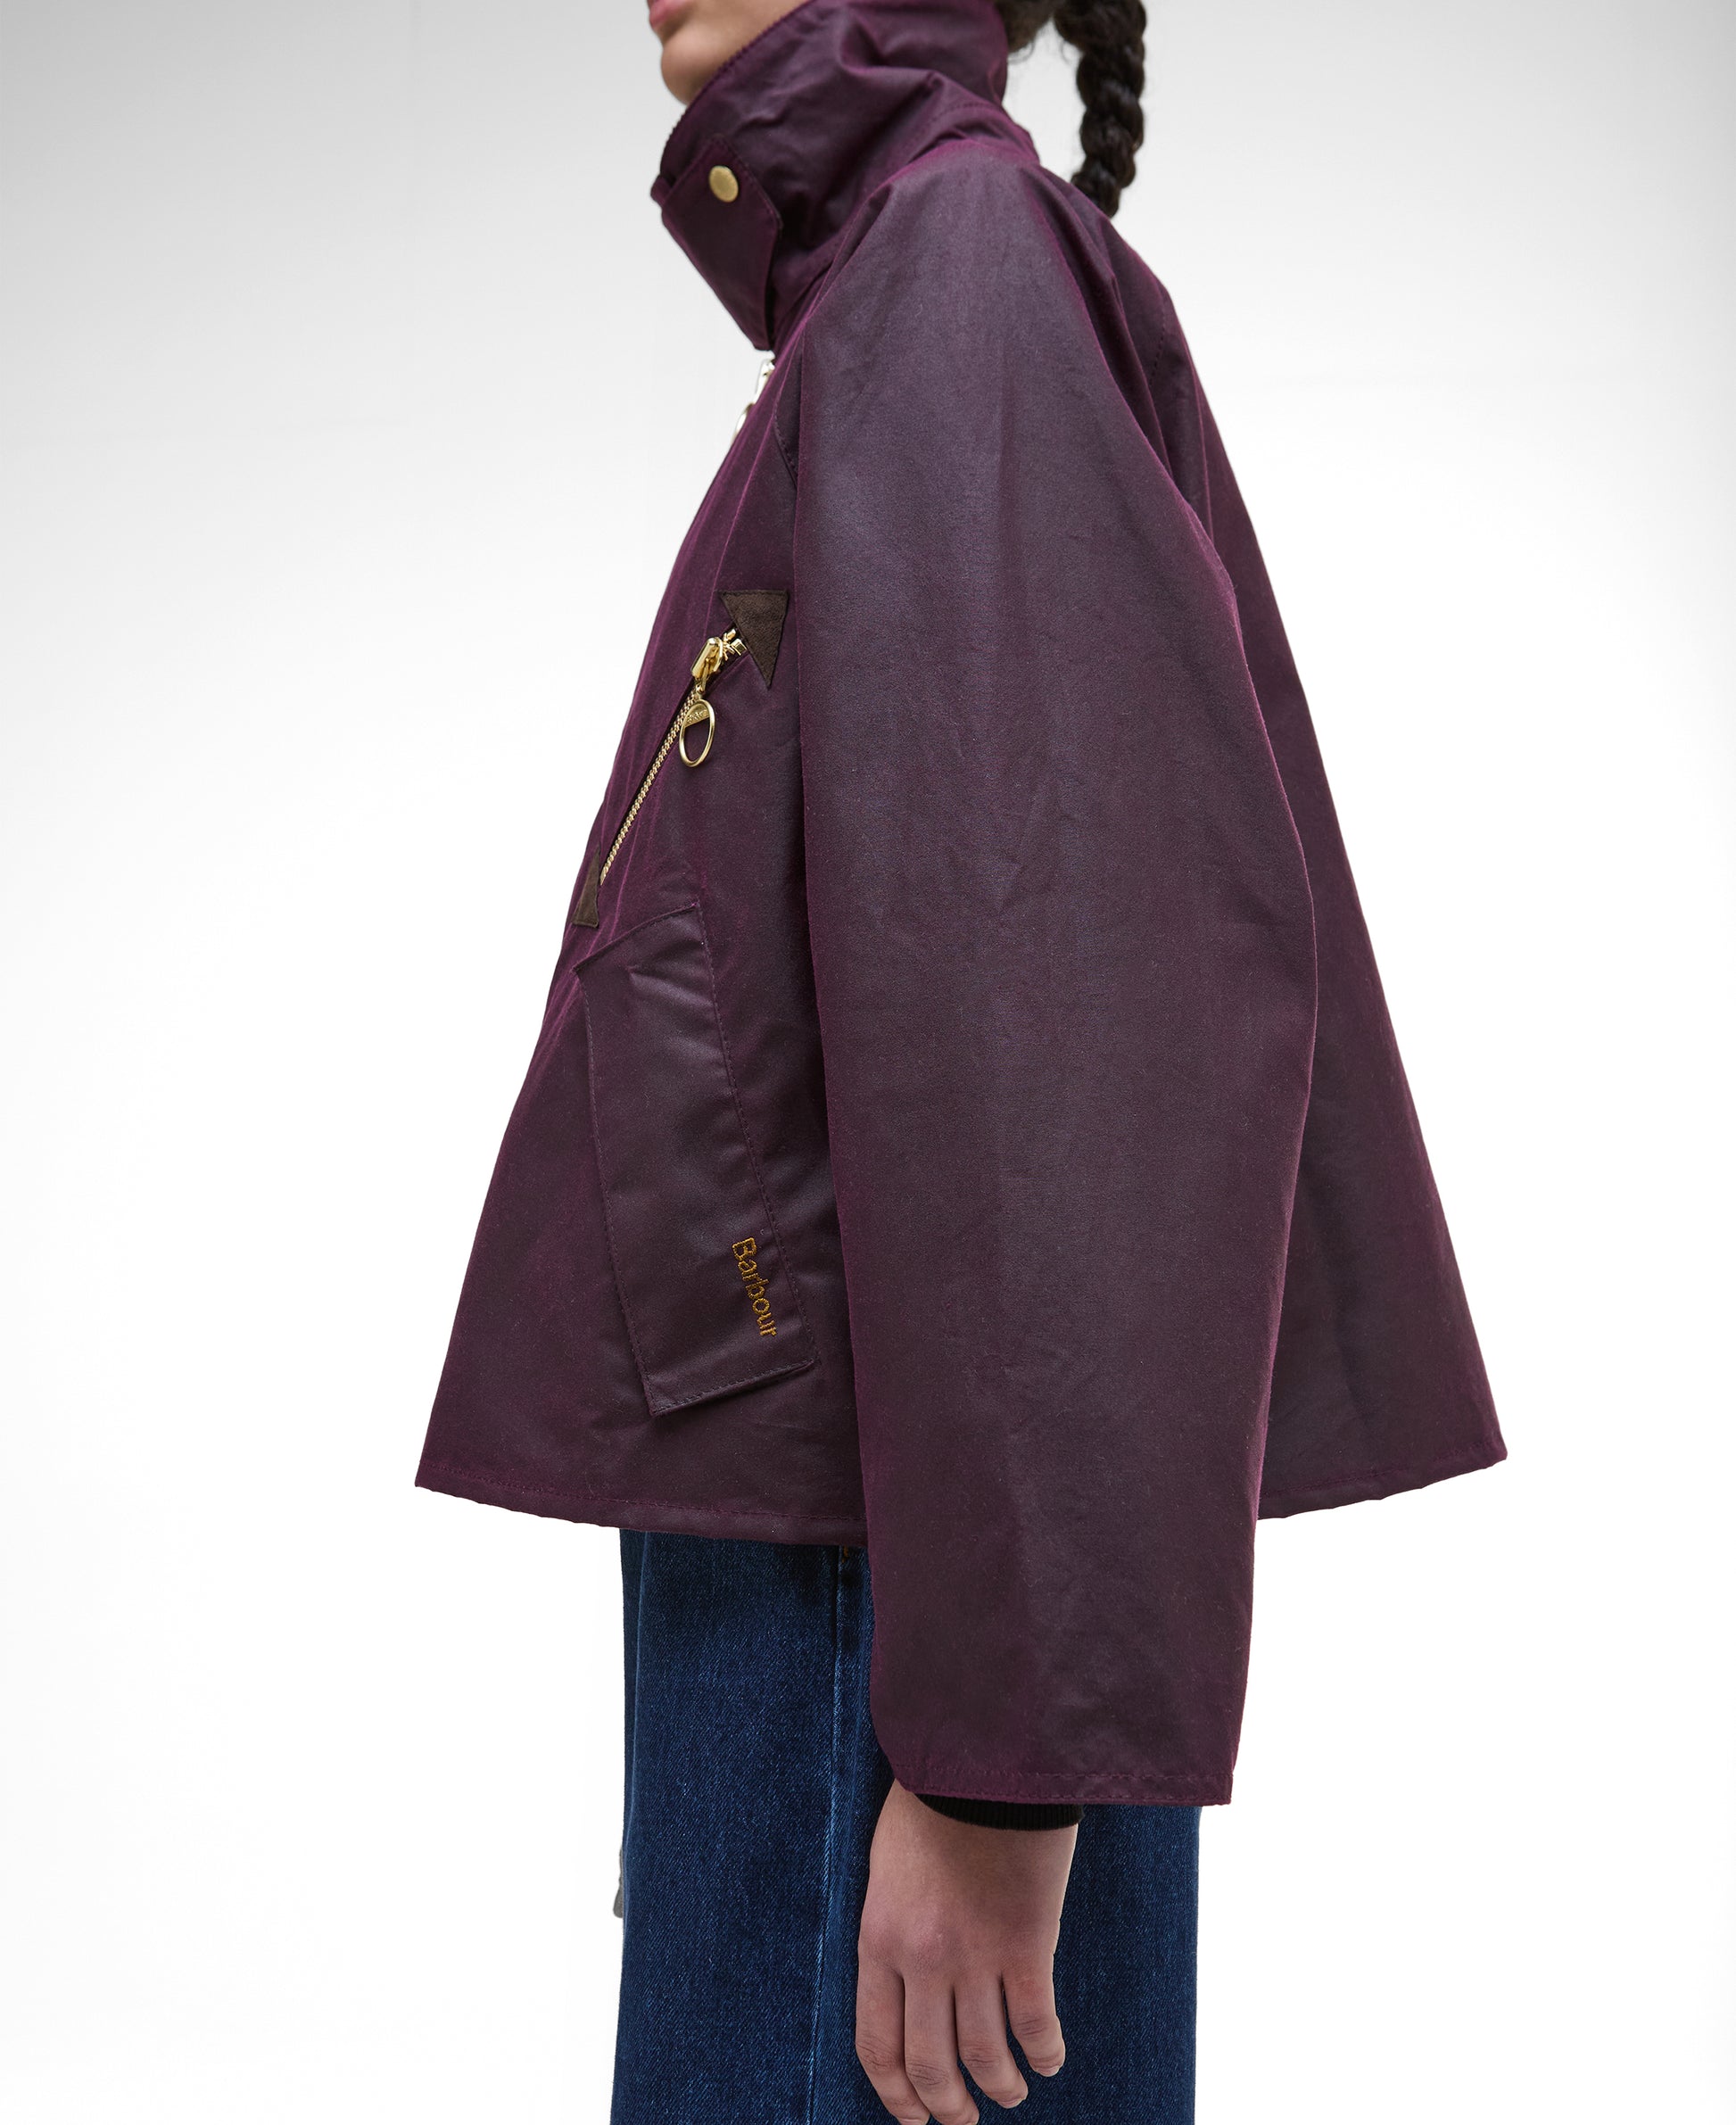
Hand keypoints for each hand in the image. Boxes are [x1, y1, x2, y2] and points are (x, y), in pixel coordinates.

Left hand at [855, 1781, 1075, 2122]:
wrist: (981, 1758)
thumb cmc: (931, 1804)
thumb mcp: (887, 1871)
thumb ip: (893, 1931)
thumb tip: (906, 1984)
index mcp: (879, 1940)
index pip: (878, 2044)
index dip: (896, 2093)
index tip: (912, 2114)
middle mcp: (922, 1960)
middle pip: (931, 2065)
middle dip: (948, 2107)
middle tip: (962, 2119)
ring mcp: (975, 1956)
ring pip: (986, 2056)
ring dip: (1001, 2086)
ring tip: (1011, 2091)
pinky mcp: (1026, 1943)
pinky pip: (1036, 2023)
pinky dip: (1044, 2052)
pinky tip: (1049, 2058)